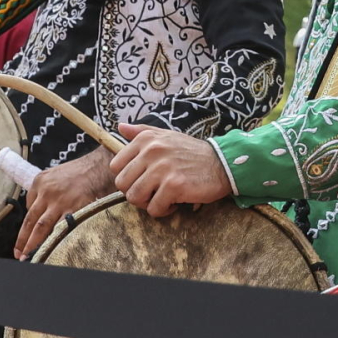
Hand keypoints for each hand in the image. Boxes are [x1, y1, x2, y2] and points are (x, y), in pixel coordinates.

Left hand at [14, 153, 113, 259]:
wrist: (98, 166)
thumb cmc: (77, 172)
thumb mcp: (52, 175)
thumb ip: (41, 193)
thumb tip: (35, 214)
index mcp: (40, 183)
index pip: (28, 212)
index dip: (23, 232)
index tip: (19, 246)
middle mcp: (48, 192)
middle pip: (33, 222)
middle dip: (25, 241)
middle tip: (20, 255)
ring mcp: (62, 201)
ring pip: (44, 227)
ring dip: (36, 244)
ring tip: (32, 256)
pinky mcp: (77, 207)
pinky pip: (64, 227)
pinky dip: (58, 239)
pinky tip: (55, 248)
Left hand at [110, 124, 231, 216]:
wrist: (222, 163)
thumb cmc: (192, 152)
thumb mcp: (167, 135)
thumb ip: (142, 132)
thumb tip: (120, 127)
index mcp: (146, 140)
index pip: (115, 166)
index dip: (128, 178)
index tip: (143, 180)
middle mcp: (152, 151)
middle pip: (122, 184)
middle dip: (136, 193)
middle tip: (152, 192)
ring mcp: (162, 168)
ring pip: (134, 197)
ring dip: (147, 203)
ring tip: (162, 198)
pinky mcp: (174, 185)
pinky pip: (154, 208)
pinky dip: (163, 210)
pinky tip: (174, 203)